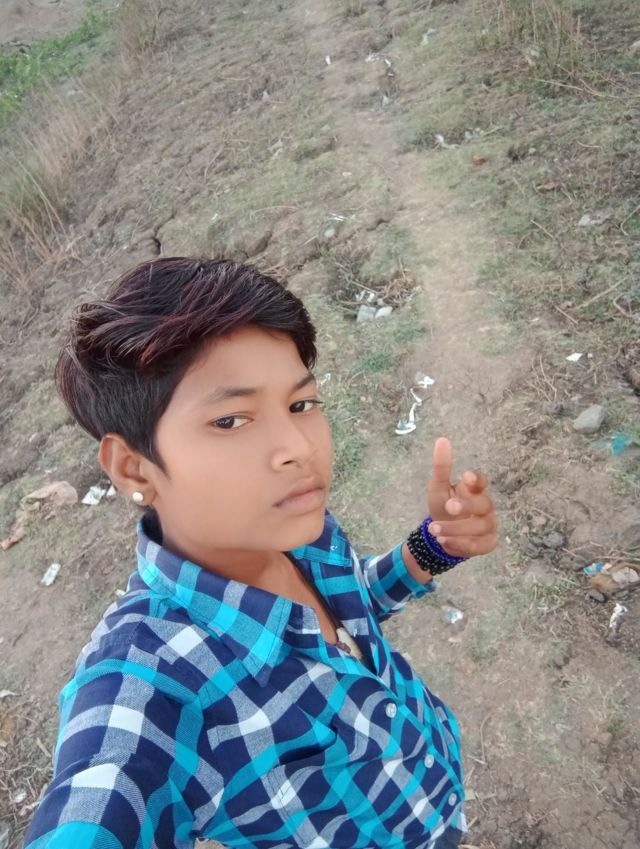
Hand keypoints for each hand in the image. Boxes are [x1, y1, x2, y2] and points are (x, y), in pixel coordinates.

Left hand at [426, 437, 497, 558]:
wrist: (441, 535)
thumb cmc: (443, 507)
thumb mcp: (438, 488)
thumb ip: (441, 467)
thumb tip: (442, 440)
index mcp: (473, 490)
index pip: (482, 481)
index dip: (477, 479)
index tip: (465, 476)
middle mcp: (485, 507)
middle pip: (484, 504)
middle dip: (467, 506)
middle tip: (449, 507)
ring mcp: (488, 525)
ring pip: (480, 527)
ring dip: (457, 529)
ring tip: (435, 530)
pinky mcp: (487, 543)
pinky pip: (480, 545)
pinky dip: (462, 544)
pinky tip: (444, 541)